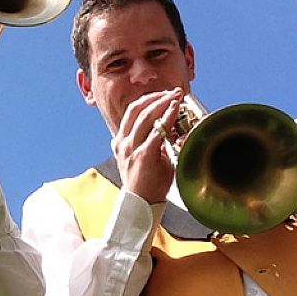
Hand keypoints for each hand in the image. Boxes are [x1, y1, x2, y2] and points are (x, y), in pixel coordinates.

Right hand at [114, 89, 182, 203]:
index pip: (132, 112)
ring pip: (145, 116)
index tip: (165, 95)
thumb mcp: (147, 157)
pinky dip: (166, 118)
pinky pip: (156, 131)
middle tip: (173, 92)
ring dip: (162, 103)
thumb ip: (154, 142)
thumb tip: (172, 128)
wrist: (141, 203)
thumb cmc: (147, 182)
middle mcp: (122, 142)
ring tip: (175, 97)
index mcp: (120, 141)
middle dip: (157, 97)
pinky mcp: (142, 155)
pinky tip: (175, 111)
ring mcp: (130, 148)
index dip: (149, 99)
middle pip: (136, 109)